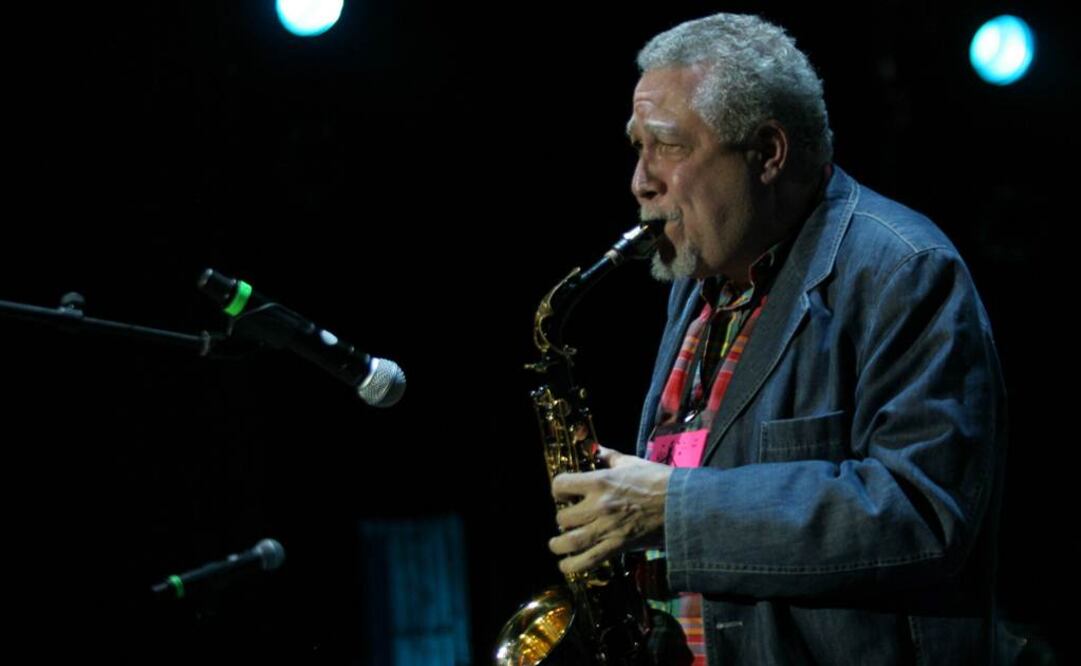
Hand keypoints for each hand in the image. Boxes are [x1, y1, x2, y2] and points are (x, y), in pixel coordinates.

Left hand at [548, 445, 673, 575]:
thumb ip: (611, 457)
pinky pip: (588, 561)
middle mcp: (598, 506)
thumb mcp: (632, 462)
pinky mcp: (617, 547)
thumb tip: (598, 449)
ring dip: (558, 545)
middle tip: (567, 519)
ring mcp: (606, 528)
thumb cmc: (659, 480)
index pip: (561, 485)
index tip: (564, 495)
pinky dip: (573, 566)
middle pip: (562, 517)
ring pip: (569, 542)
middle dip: (561, 519)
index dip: (558, 490)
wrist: (683, 505)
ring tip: (556, 544)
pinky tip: (566, 565)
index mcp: (600, 482)